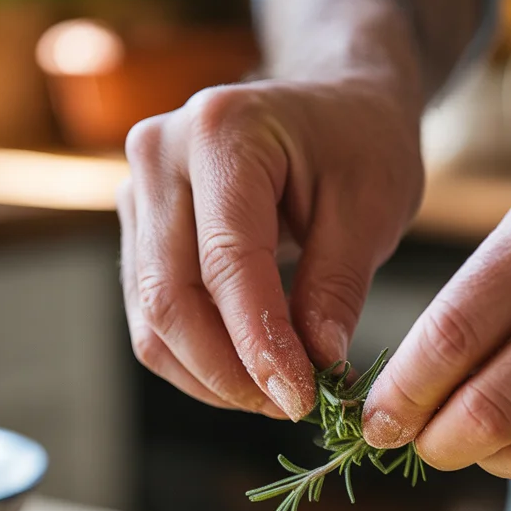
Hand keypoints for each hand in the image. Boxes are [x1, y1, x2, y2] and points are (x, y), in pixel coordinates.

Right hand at [118, 79, 422, 419]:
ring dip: (211, 376)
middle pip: (170, 297)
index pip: (227, 263)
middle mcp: (159, 155)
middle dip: (229, 372)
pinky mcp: (139, 230)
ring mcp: (137, 192)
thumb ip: (338, 286)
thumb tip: (315, 365)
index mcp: (221, 132)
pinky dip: (197, 360)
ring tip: (277, 395)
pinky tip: (249, 373)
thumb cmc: (360, 144)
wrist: (331, 104)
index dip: (259, 344)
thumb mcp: (372, 207)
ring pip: (152, 318)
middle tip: (291, 406)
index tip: (301, 399)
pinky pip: (152, 316)